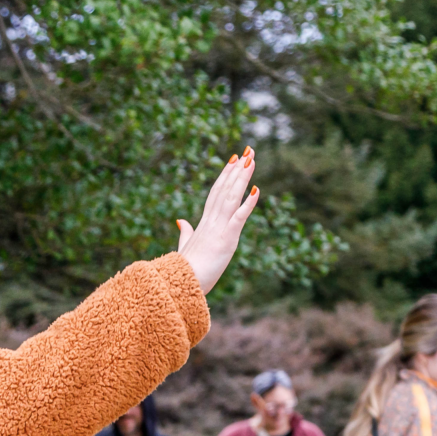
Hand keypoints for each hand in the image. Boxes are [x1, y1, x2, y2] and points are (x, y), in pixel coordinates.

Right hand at [176, 148, 260, 296]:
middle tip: (249, 151)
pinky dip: (248, 203)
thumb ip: (184, 232)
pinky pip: (239, 217)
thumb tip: (180, 221)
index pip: (215, 194)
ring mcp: (219, 229)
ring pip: (231, 197)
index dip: (225, 176)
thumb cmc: (184, 270)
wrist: (182, 284)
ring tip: (252, 160)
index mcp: (204, 224)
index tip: (234, 160)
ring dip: (242, 178)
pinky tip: (257, 189)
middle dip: (237, 170)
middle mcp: (212, 222)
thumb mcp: (184, 247)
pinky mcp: (227, 239)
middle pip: (225, 189)